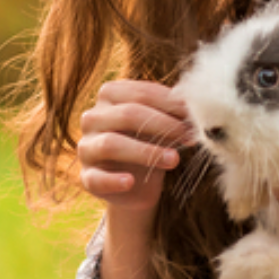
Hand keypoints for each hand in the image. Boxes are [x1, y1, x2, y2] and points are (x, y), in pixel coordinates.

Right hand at [77, 80, 194, 214]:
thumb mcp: (161, 127)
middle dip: (162, 125)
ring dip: (146, 152)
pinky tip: (131, 182)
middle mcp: (92, 118)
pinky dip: (113, 180)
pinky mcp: (86, 177)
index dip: (168, 103)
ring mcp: (86, 147)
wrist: (138, 186)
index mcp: (110, 97)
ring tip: (174, 160)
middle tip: (188, 136)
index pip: (139, 93)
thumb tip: (193, 104)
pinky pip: (96, 178)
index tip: (193, 115)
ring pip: (111, 144)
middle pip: (127, 115)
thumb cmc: (150, 146)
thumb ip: (171, 113)